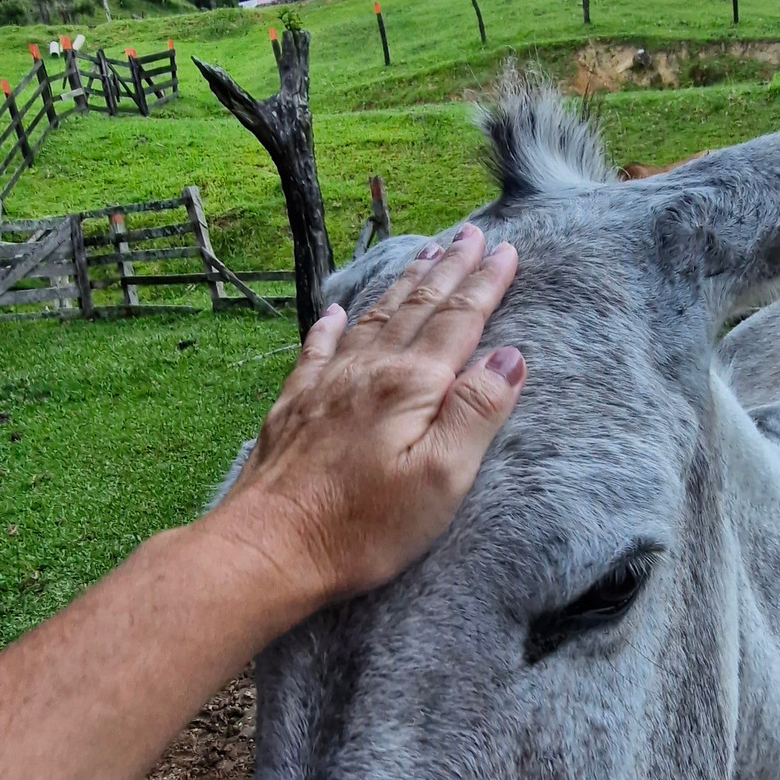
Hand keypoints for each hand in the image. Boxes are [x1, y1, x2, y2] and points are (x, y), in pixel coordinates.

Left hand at [205, 224, 523, 631]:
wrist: (269, 546)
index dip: (485, 285)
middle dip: (449, 268)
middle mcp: (368, 371)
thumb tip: (510, 356)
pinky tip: (335, 311)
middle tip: (472, 233)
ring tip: (424, 253)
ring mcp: (326, 385)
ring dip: (403, 283)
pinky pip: (318, 348)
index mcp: (411, 386)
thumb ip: (477, 412)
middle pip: (417, 307)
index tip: (507, 251)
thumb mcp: (442, 478)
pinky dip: (332, 323)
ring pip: (373, 317)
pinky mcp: (295, 407)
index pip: (459, 322)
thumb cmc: (362, 526)